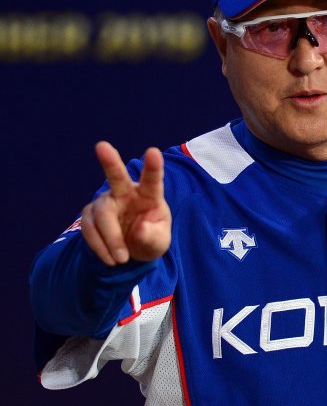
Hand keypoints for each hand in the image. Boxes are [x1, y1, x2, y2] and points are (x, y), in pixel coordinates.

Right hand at [81, 142, 171, 265]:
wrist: (131, 251)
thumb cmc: (149, 238)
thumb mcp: (158, 243)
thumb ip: (153, 237)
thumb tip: (140, 229)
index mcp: (149, 195)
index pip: (153, 180)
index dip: (153, 166)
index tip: (153, 152)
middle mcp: (126, 193)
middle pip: (116, 176)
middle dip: (109, 161)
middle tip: (101, 146)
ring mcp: (106, 202)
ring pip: (102, 215)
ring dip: (111, 239)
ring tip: (122, 259)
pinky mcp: (90, 215)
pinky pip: (89, 229)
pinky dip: (99, 246)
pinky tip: (110, 259)